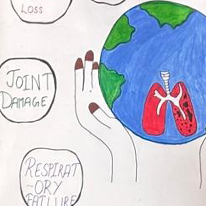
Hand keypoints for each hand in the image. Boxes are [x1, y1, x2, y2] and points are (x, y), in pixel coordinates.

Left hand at [74, 51, 137, 181]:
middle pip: (85, 85)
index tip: (83, 61)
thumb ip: (99, 115)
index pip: (84, 89)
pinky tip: (99, 75)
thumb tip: (91, 103)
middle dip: (86, 69)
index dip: (83, 74)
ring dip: (91, 74)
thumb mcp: (109, 128)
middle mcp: (86, 110)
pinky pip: (96, 93)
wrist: (121, 151)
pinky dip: (97, 82)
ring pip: (90, 88)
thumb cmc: (118, 141)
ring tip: (92, 60)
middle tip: (88, 53)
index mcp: (86, 114)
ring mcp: (92, 110)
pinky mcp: (98, 111)